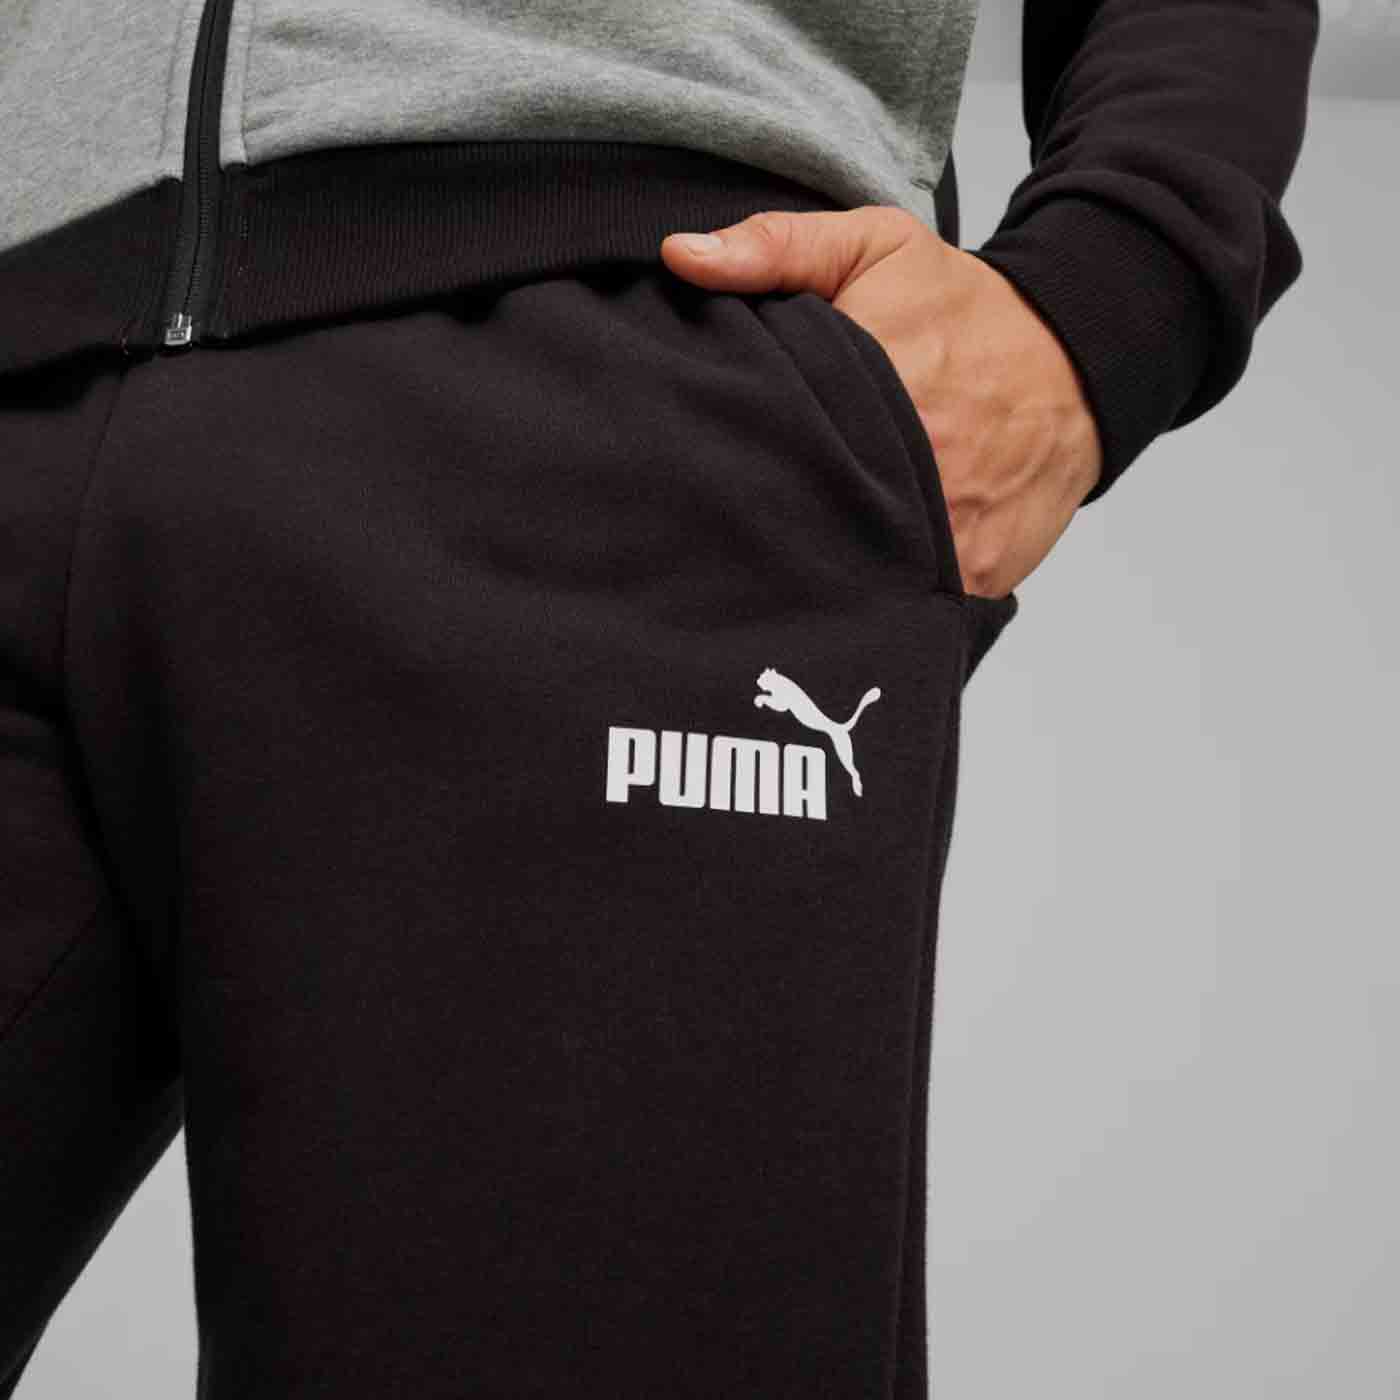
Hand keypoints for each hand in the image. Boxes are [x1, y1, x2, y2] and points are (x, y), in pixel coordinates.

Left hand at [660, 207, 1103, 598]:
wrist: (1075, 360)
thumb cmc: (962, 309)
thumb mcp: (873, 249)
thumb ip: (775, 247)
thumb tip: (680, 256)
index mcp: (872, 388)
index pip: (773, 444)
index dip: (733, 462)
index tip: (712, 465)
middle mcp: (913, 470)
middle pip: (807, 526)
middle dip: (771, 527)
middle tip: (735, 526)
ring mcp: (949, 535)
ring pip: (858, 581)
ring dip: (825, 577)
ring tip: (790, 563)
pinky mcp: (978, 577)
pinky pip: (913, 608)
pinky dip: (883, 604)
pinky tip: (852, 587)